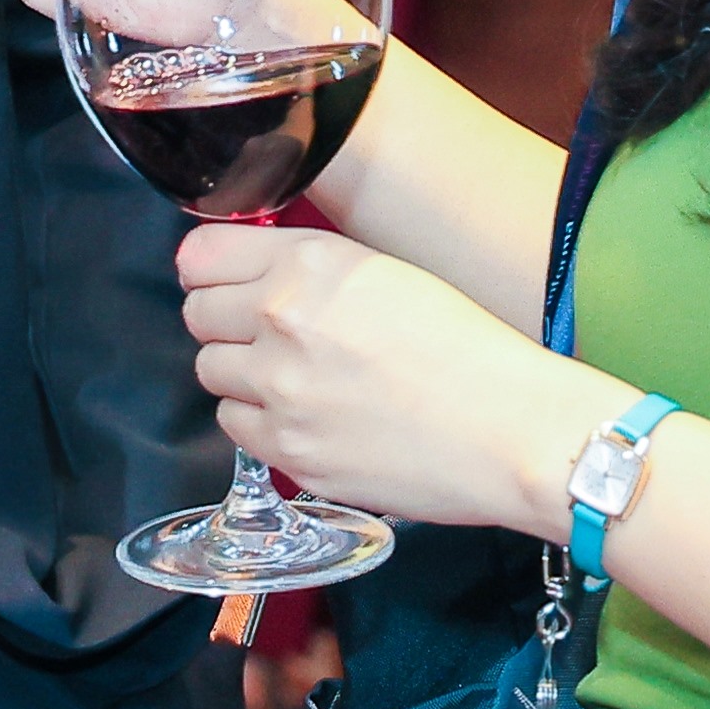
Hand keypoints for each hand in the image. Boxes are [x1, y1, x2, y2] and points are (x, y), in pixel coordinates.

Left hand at [177, 221, 579, 534]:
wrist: (511, 429)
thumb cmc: (471, 350)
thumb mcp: (387, 274)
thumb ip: (311, 270)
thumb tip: (256, 276)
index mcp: (311, 263)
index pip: (201, 256)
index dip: (208, 270)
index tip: (218, 281)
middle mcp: (283, 320)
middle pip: (197, 315)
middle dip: (224, 322)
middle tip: (265, 335)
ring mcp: (280, 391)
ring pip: (210, 372)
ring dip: (241, 374)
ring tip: (295, 380)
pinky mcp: (290, 452)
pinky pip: (236, 427)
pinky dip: (259, 422)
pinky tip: (305, 417)